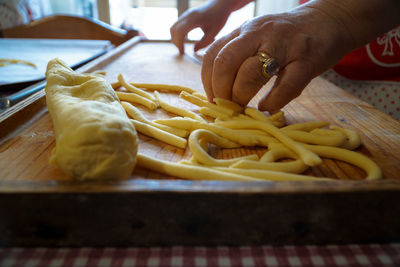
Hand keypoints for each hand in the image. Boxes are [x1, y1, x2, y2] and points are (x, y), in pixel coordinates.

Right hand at [170, 1, 232, 53]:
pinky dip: (177, 34)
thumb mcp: (214, 32)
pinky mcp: (185, 16)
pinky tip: (184, 40)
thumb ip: (204, 42)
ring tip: (182, 46)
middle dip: (176, 42)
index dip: (179, 43)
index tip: (183, 52)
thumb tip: (194, 50)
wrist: (219, 4)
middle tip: (182, 51)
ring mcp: (185, 14)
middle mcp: (187, 15)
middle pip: (174, 30)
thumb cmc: (219, 17)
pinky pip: (176, 25)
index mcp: (194, 19)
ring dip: (175, 38)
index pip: (180, 32)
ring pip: (173, 27)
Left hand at [201, 5, 354, 112]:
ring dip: (241, 96)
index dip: (207, 82)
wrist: (330, 20)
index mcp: (244, 31)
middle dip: (221, 91)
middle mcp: (259, 33)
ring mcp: (283, 44)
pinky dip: (273, 101)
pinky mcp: (307, 58)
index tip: (213, 100)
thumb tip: (219, 89)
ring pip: (251, 72)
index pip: (212, 55)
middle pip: (225, 62)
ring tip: (243, 109)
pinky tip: (268, 107)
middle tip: (227, 107)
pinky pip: (286, 84)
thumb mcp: (258, 38)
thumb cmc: (288, 37)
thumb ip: (239, 55)